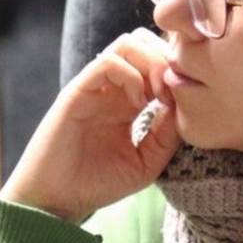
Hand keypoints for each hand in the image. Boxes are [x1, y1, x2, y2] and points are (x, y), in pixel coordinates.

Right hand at [0, 28, 181, 222]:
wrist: (57, 200)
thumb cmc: (97, 184)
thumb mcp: (146, 163)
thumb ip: (166, 134)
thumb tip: (182, 103)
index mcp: (126, 101)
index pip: (154, 61)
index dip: (175, 72)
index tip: (185, 99)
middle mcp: (111, 88)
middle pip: (143, 42)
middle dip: (165, 59)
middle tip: (172, 92)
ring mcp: (94, 87)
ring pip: (127, 43)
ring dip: (151, 62)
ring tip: (158, 94)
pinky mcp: (78, 92)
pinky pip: (107, 63)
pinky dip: (131, 75)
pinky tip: (139, 103)